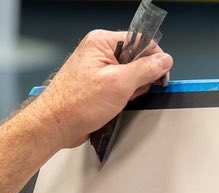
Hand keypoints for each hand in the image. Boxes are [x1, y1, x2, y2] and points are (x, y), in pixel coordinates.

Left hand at [28, 30, 173, 149]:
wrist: (55, 125)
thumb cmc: (75, 104)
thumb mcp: (119, 84)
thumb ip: (145, 69)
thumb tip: (164, 60)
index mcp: (102, 42)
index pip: (141, 41)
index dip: (155, 59)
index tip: (160, 75)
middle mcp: (98, 52)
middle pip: (136, 58)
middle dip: (140, 78)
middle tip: (131, 91)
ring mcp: (97, 69)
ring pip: (129, 75)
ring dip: (131, 90)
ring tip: (119, 100)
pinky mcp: (96, 85)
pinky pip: (119, 86)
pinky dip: (123, 96)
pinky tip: (115, 105)